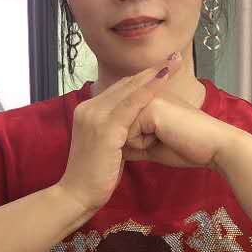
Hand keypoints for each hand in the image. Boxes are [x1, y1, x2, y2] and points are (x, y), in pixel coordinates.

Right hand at [58, 53, 182, 214]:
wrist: (77, 195)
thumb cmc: (94, 177)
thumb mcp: (105, 148)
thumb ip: (115, 132)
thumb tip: (132, 129)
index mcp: (88, 111)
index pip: (119, 89)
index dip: (142, 78)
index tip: (162, 66)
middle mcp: (89, 108)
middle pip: (125, 84)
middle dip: (151, 70)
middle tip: (174, 56)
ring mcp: (95, 116)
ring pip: (129, 90)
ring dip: (154, 75)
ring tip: (174, 62)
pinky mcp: (105, 128)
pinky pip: (132, 104)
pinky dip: (149, 90)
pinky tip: (164, 80)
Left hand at [122, 87, 234, 169]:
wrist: (212, 148)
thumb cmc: (186, 148)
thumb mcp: (150, 146)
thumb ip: (131, 142)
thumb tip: (114, 147)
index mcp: (146, 100)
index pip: (121, 124)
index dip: (132, 142)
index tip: (158, 141)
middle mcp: (144, 94)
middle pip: (117, 127)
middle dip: (133, 143)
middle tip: (162, 140)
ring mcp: (146, 97)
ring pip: (120, 131)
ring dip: (138, 143)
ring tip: (164, 138)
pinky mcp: (150, 105)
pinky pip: (128, 134)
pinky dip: (143, 144)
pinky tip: (163, 138)